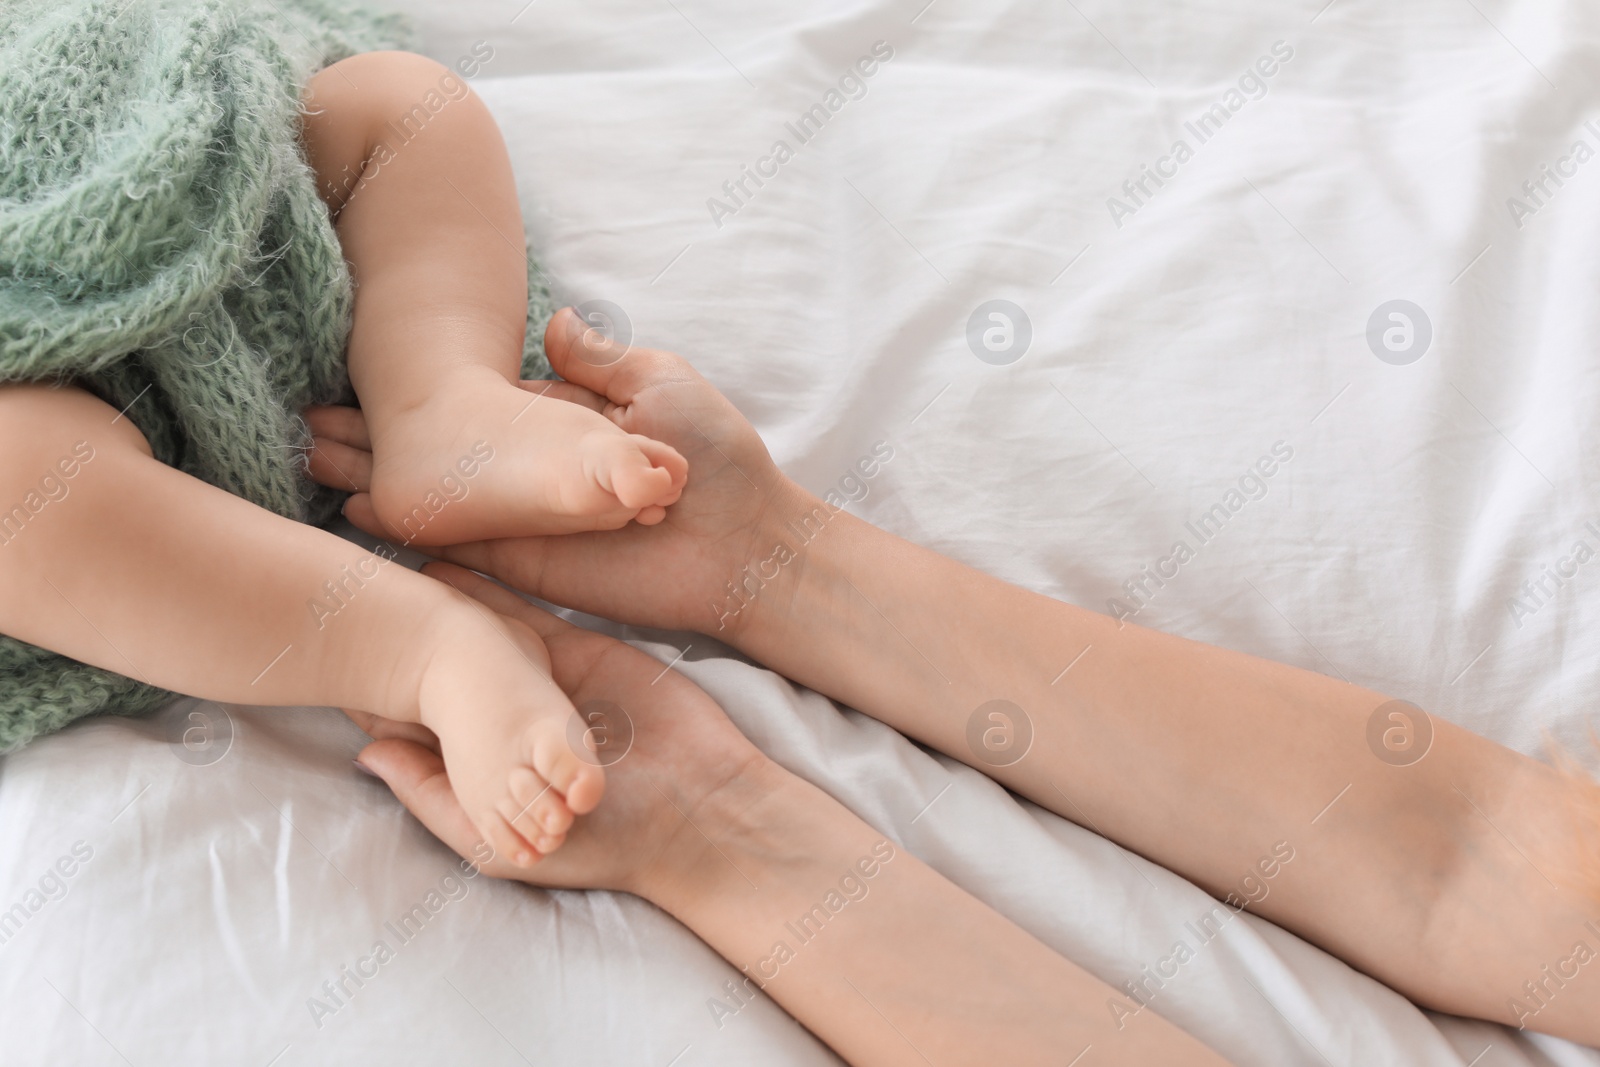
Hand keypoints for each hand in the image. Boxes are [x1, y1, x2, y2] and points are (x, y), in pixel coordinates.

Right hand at [306, 307, 807, 637]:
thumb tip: (551, 321)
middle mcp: (536, 475)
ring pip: (438, 498)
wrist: (746, 545)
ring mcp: (527, 520)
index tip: (359, 382)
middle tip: (306, 425)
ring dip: (376, 480)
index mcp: (566, 425)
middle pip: (443, 454)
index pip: (478, 407)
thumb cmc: (716, 459)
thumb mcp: (661, 386)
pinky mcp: (530, 563)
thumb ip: (600, 361)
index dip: (419, 398)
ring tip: (310, 461)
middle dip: (379, 440)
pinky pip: (456, 546)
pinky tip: (350, 512)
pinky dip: (404, 529)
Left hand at [351, 562, 772, 896]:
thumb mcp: (501, 843)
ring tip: (387, 568)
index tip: (332, 655)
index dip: (376, 694)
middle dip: (402, 642)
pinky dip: (490, 589)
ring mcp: (543, 684)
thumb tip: (362, 754)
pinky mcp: (581, 650)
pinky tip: (449, 561)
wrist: (697, 810)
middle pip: (442, 676)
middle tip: (349, 598)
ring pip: (479, 638)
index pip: (416, 726)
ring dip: (441, 608)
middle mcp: (505, 724)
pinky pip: (528, 614)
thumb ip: (434, 797)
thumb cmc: (603, 845)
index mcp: (482, 770)